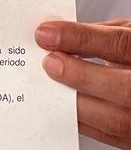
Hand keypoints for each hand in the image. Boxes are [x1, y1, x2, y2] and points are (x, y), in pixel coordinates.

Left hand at [36, 18, 130, 147]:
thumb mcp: (122, 33)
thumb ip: (95, 35)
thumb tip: (56, 37)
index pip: (118, 44)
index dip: (80, 38)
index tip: (47, 34)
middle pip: (122, 88)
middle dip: (80, 75)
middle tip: (50, 62)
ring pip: (114, 119)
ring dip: (76, 102)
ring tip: (52, 83)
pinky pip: (108, 136)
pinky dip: (81, 119)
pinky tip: (64, 103)